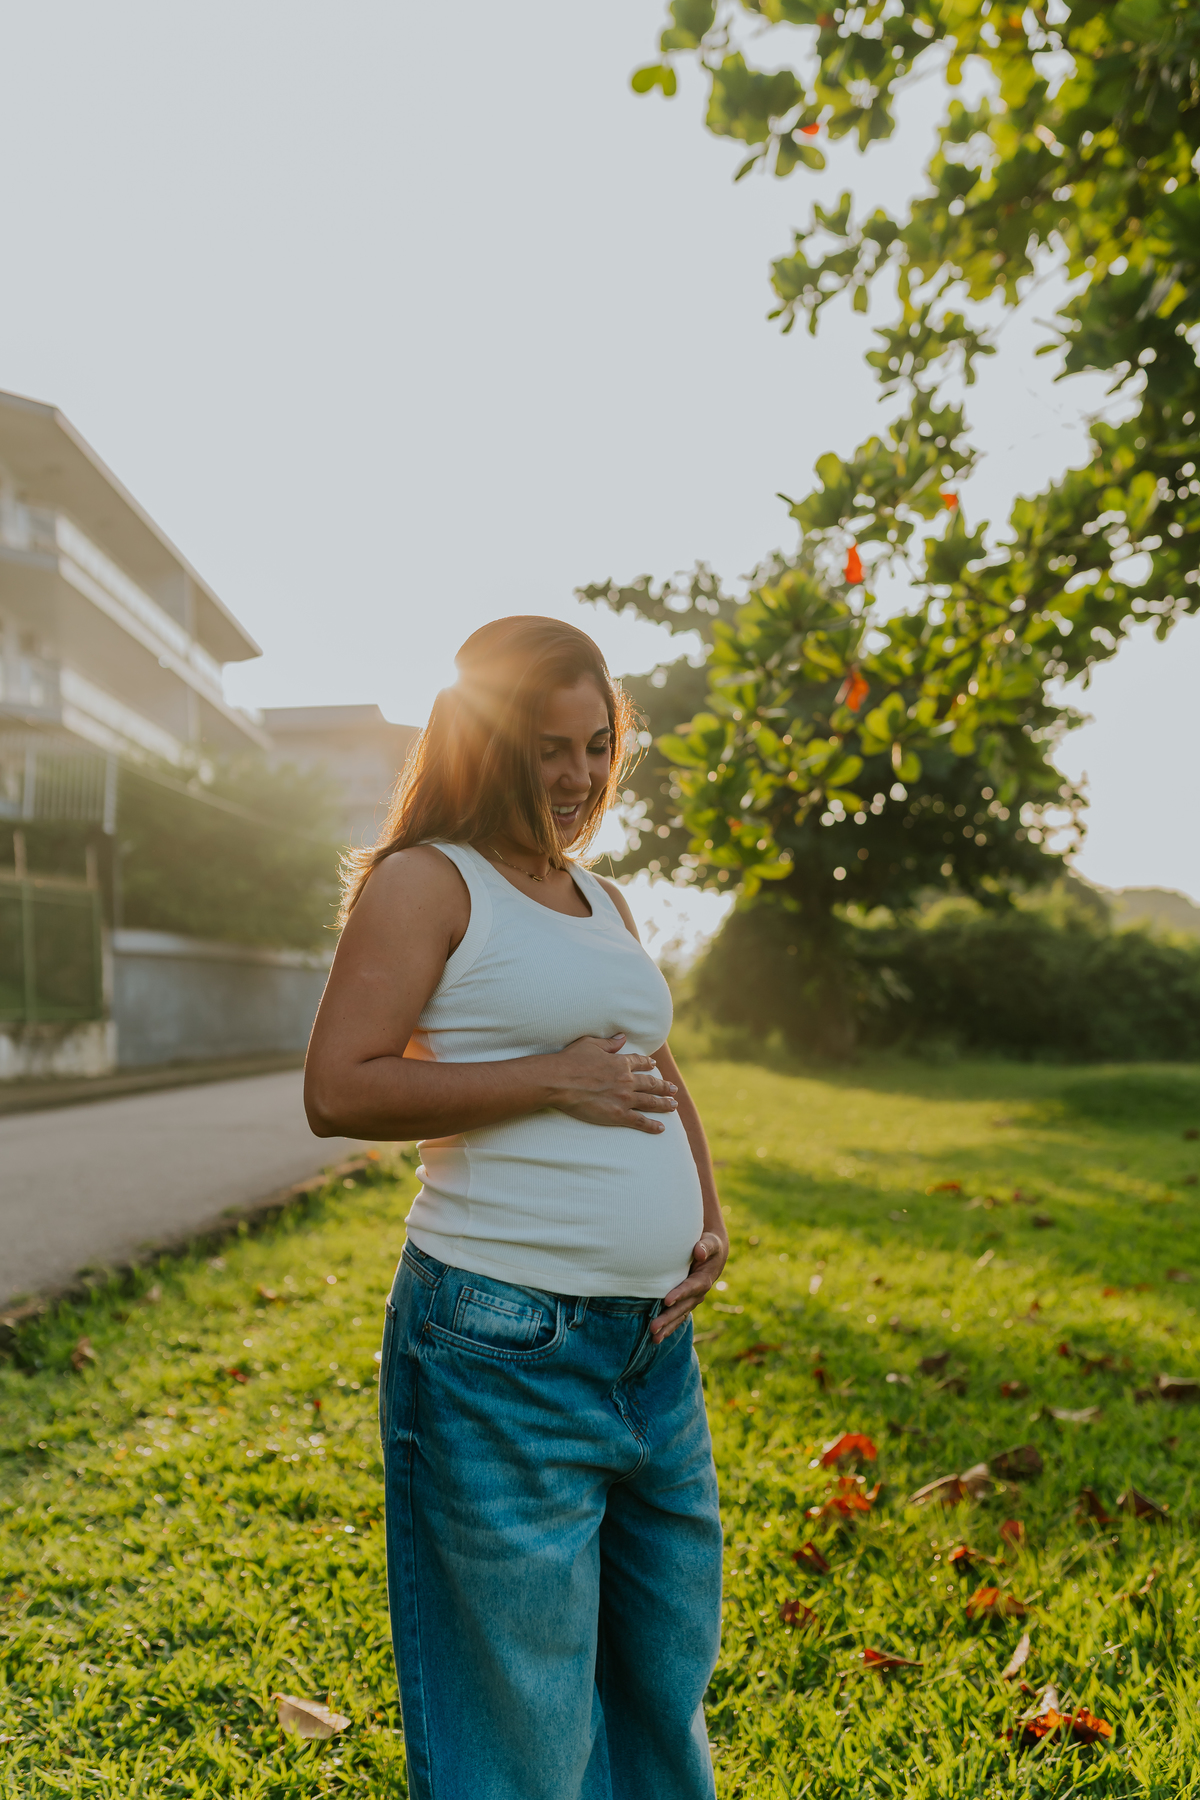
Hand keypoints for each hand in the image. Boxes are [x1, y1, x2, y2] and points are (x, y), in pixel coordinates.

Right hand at [546, 1034, 678, 1133]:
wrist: (560, 1081)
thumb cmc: (571, 1061)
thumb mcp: (590, 1044)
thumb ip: (609, 1043)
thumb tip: (622, 1037)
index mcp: (620, 1063)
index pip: (639, 1063)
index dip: (648, 1064)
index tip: (655, 1066)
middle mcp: (627, 1080)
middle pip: (650, 1084)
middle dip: (664, 1087)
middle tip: (674, 1089)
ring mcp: (624, 1099)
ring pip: (650, 1102)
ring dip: (663, 1104)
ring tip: (673, 1106)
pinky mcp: (618, 1115)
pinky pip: (639, 1121)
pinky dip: (652, 1125)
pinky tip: (661, 1128)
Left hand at [651, 1230, 729, 1342]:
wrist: (714, 1254)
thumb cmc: (709, 1245)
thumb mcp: (711, 1243)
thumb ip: (706, 1246)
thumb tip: (699, 1251)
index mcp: (704, 1279)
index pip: (691, 1287)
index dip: (680, 1294)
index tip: (667, 1300)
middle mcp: (699, 1293)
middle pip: (683, 1307)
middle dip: (668, 1317)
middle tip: (653, 1327)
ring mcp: (692, 1300)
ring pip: (679, 1316)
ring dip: (667, 1327)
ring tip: (654, 1338)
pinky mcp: (685, 1303)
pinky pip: (678, 1317)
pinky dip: (668, 1327)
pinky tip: (657, 1338)